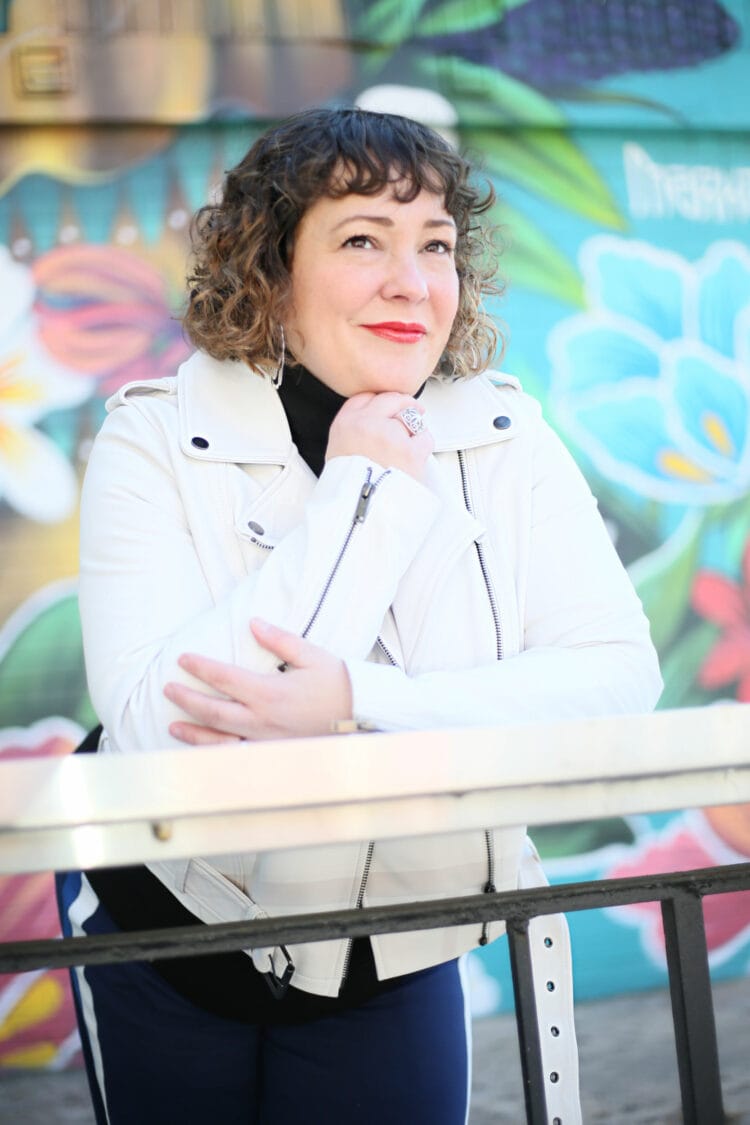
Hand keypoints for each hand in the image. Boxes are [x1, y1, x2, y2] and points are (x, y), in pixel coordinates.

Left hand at [164, 619, 352, 744]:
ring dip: (194, 733)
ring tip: (173, 726)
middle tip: (167, 689)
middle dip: (187, 700)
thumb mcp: (312, 655)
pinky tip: (203, 752)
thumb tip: (254, 622)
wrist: (362, 717)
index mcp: (270, 693)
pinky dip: (216, 755)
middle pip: (214, 711)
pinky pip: (237, 757)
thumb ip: (280, 640)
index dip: (200, 668)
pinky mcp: (273, 755)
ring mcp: (266, 742)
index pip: (224, 678)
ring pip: (220, 740)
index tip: (183, 659)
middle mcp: (263, 720)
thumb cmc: (339, 684)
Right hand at [326, 392, 433, 480]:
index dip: (380, 401)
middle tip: (413, 411)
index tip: (388, 407)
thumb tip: (375, 423)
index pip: (365, 398)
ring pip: (410, 418)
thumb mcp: (337, 454)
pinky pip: (425, 437)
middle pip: (391, 399)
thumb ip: (354, 433)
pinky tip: (413, 461)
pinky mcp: (409, 450)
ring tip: (405, 451)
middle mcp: (366, 424)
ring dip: (413, 431)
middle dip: (404, 404)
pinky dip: (423, 447)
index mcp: (345, 424)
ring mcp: (389, 435)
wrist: (358, 514)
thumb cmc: (350, 489)